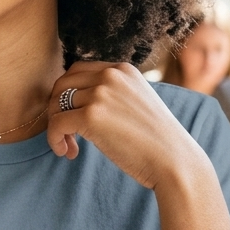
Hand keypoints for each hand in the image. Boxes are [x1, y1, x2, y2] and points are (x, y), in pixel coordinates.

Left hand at [46, 61, 202, 188]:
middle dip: (57, 110)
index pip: (77, 71)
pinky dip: (54, 139)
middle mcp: (110, 75)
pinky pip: (56, 124)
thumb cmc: (156, 140)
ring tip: (69, 147)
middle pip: (61, 85)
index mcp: (122, 69)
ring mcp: (100, 94)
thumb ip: (111, 95)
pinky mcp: (91, 116)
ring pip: (55, 105)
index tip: (72, 118)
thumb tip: (75, 103)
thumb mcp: (135, 102)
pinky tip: (68, 152)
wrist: (174, 160)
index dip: (67, 95)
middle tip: (67, 134)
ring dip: (57, 128)